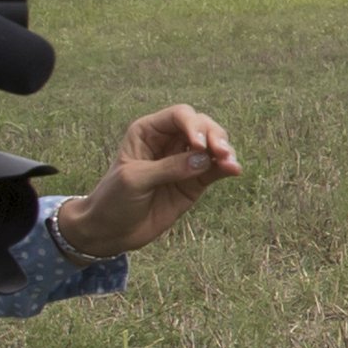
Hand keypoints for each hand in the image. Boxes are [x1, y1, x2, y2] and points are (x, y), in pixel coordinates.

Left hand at [48, 105, 241, 258]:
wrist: (112, 231)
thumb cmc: (114, 199)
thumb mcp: (136, 180)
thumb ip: (169, 168)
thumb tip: (204, 160)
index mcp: (148, 132)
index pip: (179, 116)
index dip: (193, 125)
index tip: (198, 145)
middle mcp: (169, 141)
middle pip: (201, 125)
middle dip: (213, 135)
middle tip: (221, 152)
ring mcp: (184, 161)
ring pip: (212, 145)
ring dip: (224, 150)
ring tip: (229, 162)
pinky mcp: (194, 182)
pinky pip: (215, 169)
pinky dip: (227, 168)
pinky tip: (235, 170)